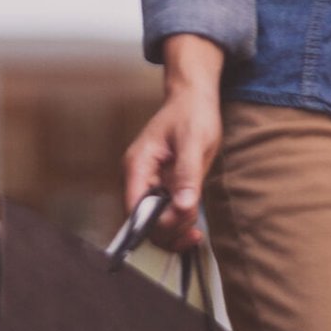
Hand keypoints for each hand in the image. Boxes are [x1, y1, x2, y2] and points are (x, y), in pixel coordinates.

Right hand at [122, 38, 224, 248]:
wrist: (193, 99)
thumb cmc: (191, 113)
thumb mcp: (194, 142)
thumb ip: (187, 175)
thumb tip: (183, 206)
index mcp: (137, 165)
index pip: (134, 209)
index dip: (156, 223)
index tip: (182, 222)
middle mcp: (137, 178)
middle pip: (141, 221)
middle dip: (168, 230)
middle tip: (194, 227)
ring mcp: (148, 184)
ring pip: (152, 223)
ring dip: (174, 231)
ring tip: (196, 227)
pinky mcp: (160, 187)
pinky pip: (163, 215)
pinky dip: (177, 224)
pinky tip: (193, 225)